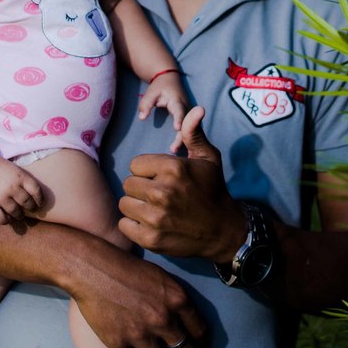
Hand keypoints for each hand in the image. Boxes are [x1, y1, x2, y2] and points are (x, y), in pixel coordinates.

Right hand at [0, 155, 43, 223]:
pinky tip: (7, 218)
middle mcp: (12, 188)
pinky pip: (1, 218)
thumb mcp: (17, 170)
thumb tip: (34, 197)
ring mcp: (1, 197)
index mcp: (21, 177)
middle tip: (30, 209)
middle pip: (27, 203)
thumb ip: (24, 182)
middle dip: (31, 208)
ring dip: (19, 215)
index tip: (39, 203)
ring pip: (16, 212)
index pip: (36, 191)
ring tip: (18, 215)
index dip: (40, 199)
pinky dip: (6, 220)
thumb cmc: (1, 168)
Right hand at [69, 244, 206, 347]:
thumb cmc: (126, 268)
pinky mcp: (118, 343)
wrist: (92, 268)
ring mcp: (141, 333)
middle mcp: (163, 318)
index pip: (200, 331)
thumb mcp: (160, 277)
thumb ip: (175, 300)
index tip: (198, 346)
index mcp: (177, 299)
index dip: (201, 343)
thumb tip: (185, 321)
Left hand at [119, 106, 246, 262]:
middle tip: (159, 195)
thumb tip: (197, 108)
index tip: (162, 178)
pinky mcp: (151, 239)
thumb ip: (194, 133)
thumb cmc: (212, 190)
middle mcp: (162, 192)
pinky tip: (150, 223)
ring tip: (154, 208)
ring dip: (136, 206)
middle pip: (128, 184)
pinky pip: (124, 225)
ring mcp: (155, 217)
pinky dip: (134, 225)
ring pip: (124, 204)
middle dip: (141, 188)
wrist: (223, 230)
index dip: (148, 171)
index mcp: (173, 168)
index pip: (135, 164)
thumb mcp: (208, 158)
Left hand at [137, 70, 189, 152]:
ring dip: (184, 141)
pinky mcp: (188, 119)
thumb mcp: (151, 92)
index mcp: (177, 101)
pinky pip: (189, 130)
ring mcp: (189, 114)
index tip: (177, 128)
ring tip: (174, 153)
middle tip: (174, 150)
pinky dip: (186, 140)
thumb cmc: (160, 86)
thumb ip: (146, 104)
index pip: (179, 111)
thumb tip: (142, 118)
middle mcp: (186, 108)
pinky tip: (179, 151)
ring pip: (190, 129)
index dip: (179, 119)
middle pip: (187, 124)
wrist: (170, 80)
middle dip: (181, 137)